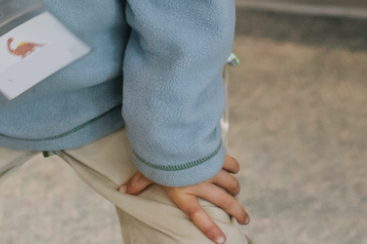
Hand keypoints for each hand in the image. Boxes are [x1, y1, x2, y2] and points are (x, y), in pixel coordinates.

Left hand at [120, 153, 247, 242]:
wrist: (174, 134)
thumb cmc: (159, 156)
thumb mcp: (148, 171)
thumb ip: (137, 183)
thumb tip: (121, 192)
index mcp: (184, 193)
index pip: (199, 216)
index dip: (211, 229)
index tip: (222, 240)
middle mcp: (201, 185)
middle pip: (224, 202)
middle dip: (237, 211)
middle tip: (245, 219)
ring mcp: (212, 171)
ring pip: (231, 184)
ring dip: (236, 190)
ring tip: (237, 195)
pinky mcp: (217, 156)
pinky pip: (231, 164)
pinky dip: (234, 168)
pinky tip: (235, 170)